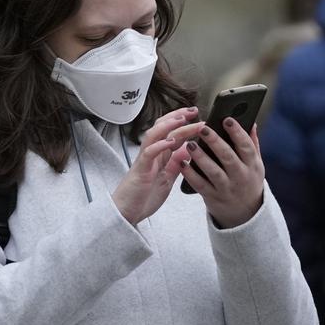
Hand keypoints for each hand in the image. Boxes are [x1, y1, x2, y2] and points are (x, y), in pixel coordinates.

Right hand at [112, 107, 201, 224]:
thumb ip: (177, 163)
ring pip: (154, 135)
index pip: (171, 131)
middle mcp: (151, 154)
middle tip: (194, 110)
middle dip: (178, 117)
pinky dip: (159, 145)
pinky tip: (170, 141)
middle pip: (163, 128)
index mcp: (159, 156)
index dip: (183, 121)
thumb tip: (189, 149)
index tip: (198, 115)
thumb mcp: (167, 178)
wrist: (126, 213)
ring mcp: (145, 160)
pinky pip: (148, 153)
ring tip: (182, 119)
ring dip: (168, 125)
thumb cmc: (144, 197)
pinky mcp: (141, 170)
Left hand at [180, 118, 264, 228]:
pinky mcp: (213, 197)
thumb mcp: (256, 164)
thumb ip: (253, 144)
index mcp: (253, 165)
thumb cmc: (248, 180)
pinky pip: (200, 185)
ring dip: (201, 158)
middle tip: (203, 128)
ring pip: (213, 172)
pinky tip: (182, 163)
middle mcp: (241, 177)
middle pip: (228, 158)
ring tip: (190, 144)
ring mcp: (226, 188)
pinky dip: (190, 175)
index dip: (237, 133)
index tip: (227, 119)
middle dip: (215, 143)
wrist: (245, 213)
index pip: (246, 147)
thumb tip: (252, 121)